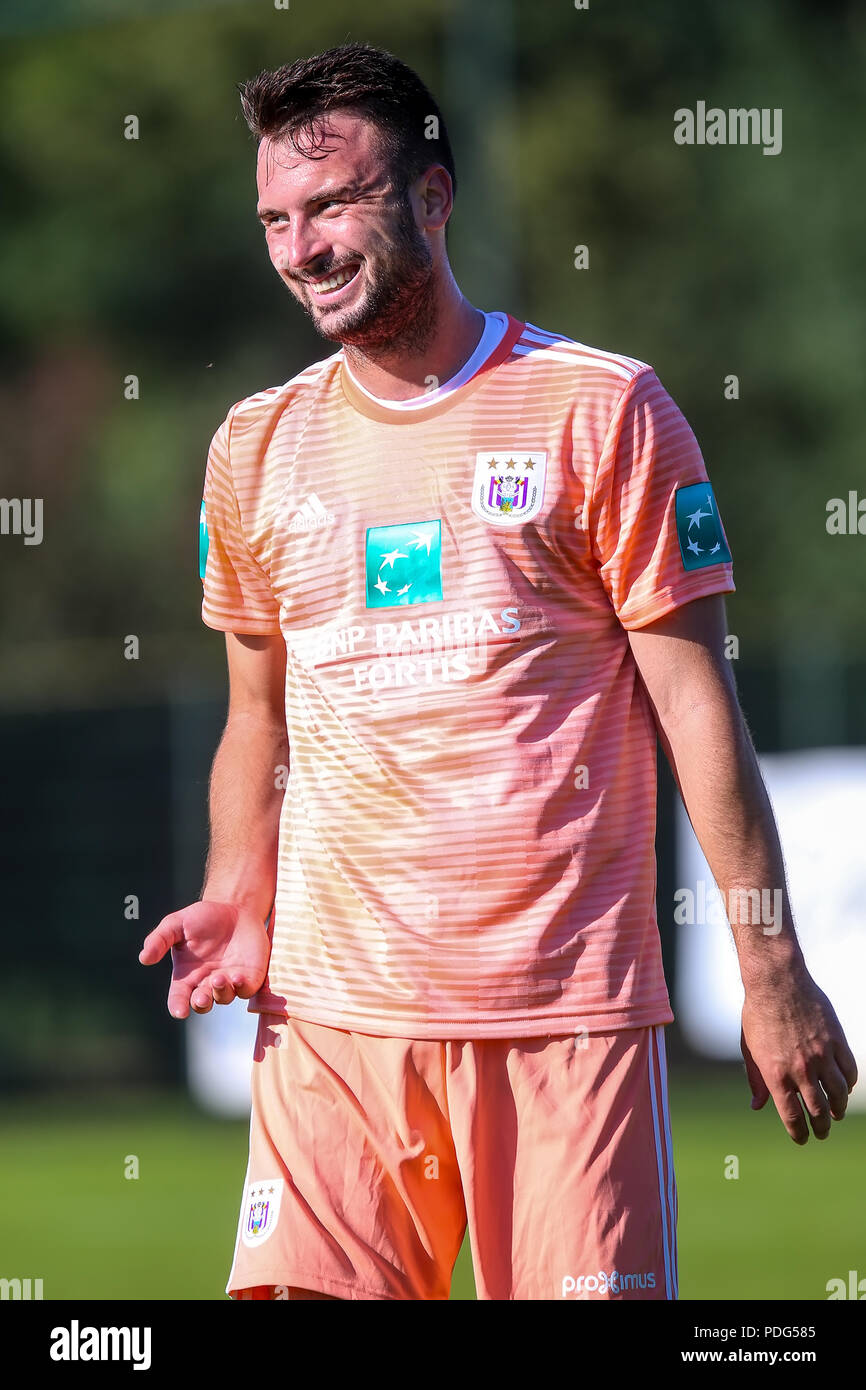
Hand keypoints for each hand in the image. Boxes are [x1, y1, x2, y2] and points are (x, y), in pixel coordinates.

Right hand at [139, 900, 270, 1018]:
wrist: (235, 908)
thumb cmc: (203, 918)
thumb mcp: (176, 923)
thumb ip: (160, 939)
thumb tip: (144, 958)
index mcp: (186, 976)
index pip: (178, 998)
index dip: (178, 1006)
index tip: (179, 1011)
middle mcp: (206, 983)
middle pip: (201, 1004)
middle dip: (201, 1003)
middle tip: (201, 997)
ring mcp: (228, 982)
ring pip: (223, 998)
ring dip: (220, 992)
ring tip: (218, 978)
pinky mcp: (249, 977)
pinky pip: (245, 990)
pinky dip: (242, 988)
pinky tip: (237, 977)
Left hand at [741, 972, 857, 1142]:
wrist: (777, 981)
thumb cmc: (758, 1014)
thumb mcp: (749, 1049)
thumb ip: (756, 1080)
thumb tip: (758, 1106)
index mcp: (776, 1075)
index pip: (792, 1117)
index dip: (799, 1134)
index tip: (802, 1139)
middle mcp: (801, 1070)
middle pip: (818, 1111)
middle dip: (821, 1128)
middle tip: (822, 1132)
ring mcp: (822, 1056)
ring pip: (839, 1094)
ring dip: (838, 1109)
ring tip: (836, 1113)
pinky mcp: (837, 1041)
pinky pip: (849, 1071)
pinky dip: (848, 1084)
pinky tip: (844, 1087)